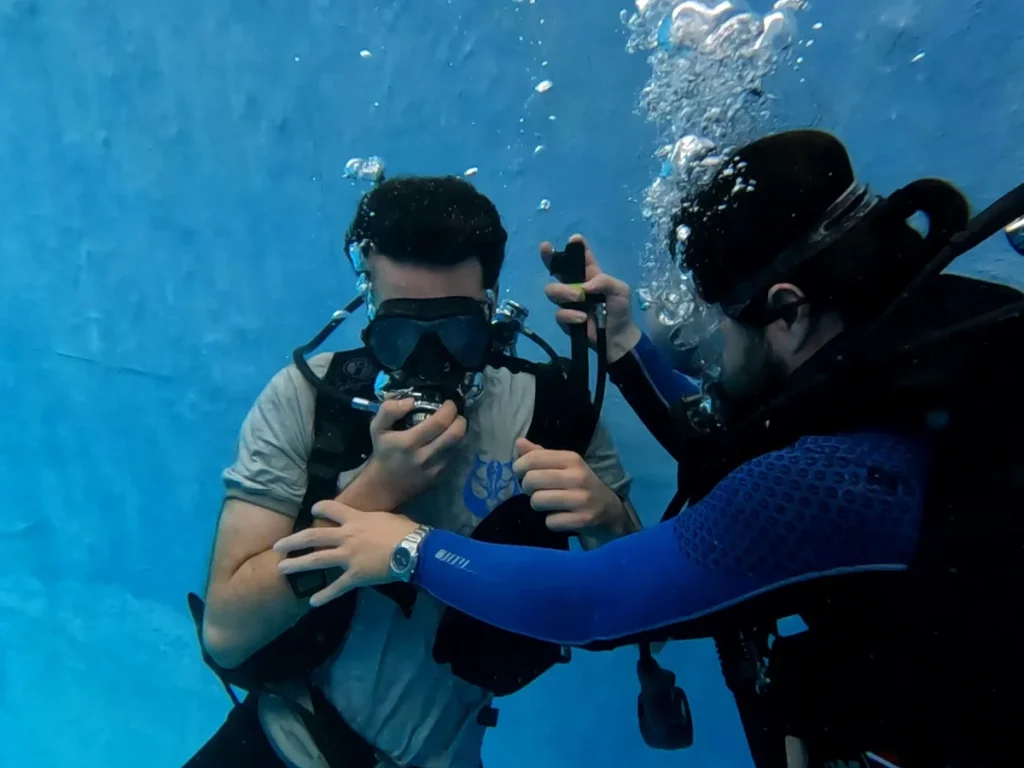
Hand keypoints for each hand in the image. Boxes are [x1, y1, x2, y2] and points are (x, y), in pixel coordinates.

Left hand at [275, 500, 418, 606]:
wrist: (414, 549)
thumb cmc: (405, 530)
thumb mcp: (386, 517)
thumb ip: (372, 520)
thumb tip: (373, 521)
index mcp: (355, 519)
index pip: (331, 508)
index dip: (320, 508)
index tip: (313, 509)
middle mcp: (346, 536)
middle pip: (313, 536)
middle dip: (293, 541)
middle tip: (277, 546)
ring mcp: (348, 557)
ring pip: (317, 560)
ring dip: (297, 564)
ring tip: (281, 569)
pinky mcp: (355, 575)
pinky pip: (336, 587)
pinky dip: (324, 595)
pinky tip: (312, 602)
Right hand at [362, 399, 466, 508]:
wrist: (384, 485)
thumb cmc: (383, 452)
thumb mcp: (377, 428)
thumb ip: (389, 410)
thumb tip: (411, 401)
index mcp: (409, 442)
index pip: (440, 422)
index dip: (449, 409)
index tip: (447, 403)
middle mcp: (425, 456)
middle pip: (456, 434)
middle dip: (460, 419)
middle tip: (454, 413)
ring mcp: (435, 468)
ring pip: (458, 444)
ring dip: (458, 431)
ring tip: (451, 424)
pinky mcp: (440, 476)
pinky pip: (453, 455)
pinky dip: (452, 444)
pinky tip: (444, 440)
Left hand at [513, 438, 628, 539]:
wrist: (609, 510)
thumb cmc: (579, 485)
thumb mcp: (564, 466)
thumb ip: (540, 455)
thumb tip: (518, 443)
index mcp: (572, 459)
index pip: (533, 458)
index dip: (519, 467)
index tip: (521, 473)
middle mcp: (578, 476)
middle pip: (531, 480)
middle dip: (527, 488)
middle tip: (535, 491)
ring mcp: (582, 499)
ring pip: (537, 501)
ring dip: (537, 505)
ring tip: (548, 504)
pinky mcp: (583, 519)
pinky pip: (550, 521)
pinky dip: (551, 522)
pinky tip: (561, 517)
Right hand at [541, 234, 640, 362]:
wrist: (617, 337)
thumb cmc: (620, 310)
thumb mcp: (620, 290)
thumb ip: (605, 281)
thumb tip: (585, 286)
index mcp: (590, 274)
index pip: (580, 257)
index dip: (575, 246)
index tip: (574, 239)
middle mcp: (575, 285)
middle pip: (556, 268)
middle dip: (549, 257)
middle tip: (545, 248)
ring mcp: (568, 302)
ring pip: (552, 290)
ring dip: (564, 292)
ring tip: (579, 298)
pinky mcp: (564, 319)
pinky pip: (559, 313)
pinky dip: (570, 315)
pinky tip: (582, 318)